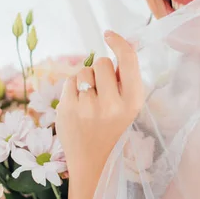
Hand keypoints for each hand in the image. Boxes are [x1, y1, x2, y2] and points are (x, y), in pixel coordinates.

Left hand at [55, 30, 144, 173]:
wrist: (94, 164)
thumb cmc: (114, 129)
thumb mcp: (129, 106)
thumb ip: (125, 78)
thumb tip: (124, 41)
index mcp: (133, 102)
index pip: (128, 61)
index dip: (119, 42)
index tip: (109, 34)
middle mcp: (111, 105)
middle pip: (103, 63)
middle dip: (102, 70)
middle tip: (102, 90)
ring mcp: (87, 108)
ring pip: (84, 70)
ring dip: (86, 79)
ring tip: (90, 101)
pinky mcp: (67, 110)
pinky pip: (69, 81)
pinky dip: (73, 89)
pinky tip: (78, 105)